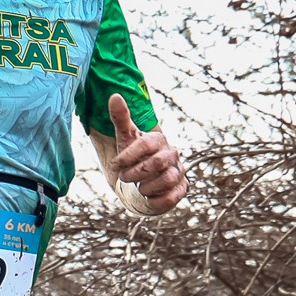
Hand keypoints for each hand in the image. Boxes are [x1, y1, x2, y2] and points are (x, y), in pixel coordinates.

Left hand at [107, 93, 187, 212]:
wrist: (140, 181)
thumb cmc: (132, 158)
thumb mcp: (124, 139)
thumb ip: (120, 118)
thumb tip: (114, 96)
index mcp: (159, 140)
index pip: (145, 145)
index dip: (127, 156)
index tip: (115, 165)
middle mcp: (172, 154)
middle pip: (157, 163)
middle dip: (135, 173)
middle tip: (124, 178)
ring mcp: (179, 172)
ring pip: (166, 180)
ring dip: (145, 187)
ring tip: (137, 187)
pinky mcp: (181, 189)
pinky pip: (172, 197)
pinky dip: (156, 200)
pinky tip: (147, 197)